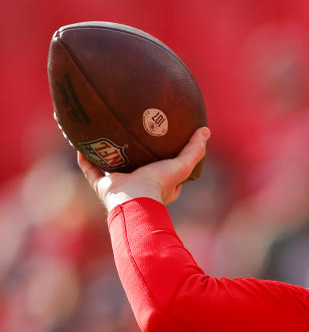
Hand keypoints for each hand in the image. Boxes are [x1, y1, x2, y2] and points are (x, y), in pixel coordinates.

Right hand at [77, 127, 210, 209]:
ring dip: (104, 153)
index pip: (164, 173)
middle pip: (134, 168)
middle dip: (131, 155)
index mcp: (158, 185)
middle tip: (127, 135)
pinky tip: (80, 141)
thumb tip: (206, 131)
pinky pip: (89, 169)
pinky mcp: (102, 186)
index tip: (161, 145)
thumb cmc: (159, 185)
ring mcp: (119, 185)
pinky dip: (84, 157)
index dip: (164, 160)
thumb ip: (195, 150)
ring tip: (101, 135)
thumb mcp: (183, 165)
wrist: (133, 200)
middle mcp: (138, 185)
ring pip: (109, 167)